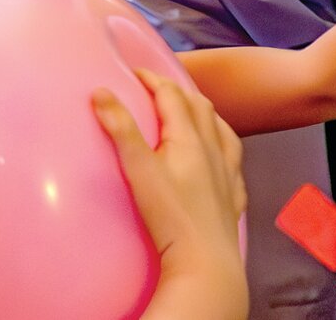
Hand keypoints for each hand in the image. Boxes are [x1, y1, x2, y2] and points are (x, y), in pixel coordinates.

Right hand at [94, 71, 247, 319]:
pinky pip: (234, 160)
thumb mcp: (138, 168)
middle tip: (157, 89)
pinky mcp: (234, 196)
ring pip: (221, 128)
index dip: (153, 79)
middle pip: (199, 106)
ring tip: (191, 112)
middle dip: (177, 91)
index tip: (136, 73)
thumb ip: (120, 128)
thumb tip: (101, 92)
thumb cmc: (170, 216)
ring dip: (204, 113)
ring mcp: (227, 173)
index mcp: (189, 137)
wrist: (205, 261)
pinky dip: (224, 145)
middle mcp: (214, 149)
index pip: (172, 95)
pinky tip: (219, 155)